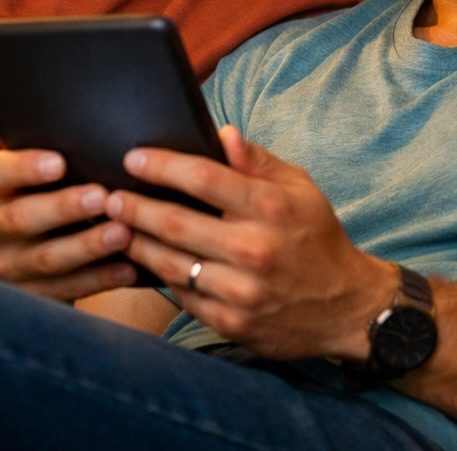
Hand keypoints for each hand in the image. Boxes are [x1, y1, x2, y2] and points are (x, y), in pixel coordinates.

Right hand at [0, 148, 136, 299]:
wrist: (14, 248)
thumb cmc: (43, 194)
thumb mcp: (38, 174)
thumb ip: (63, 158)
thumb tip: (108, 139)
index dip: (27, 168)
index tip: (60, 163)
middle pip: (22, 218)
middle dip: (65, 207)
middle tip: (102, 196)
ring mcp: (8, 264)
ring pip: (46, 258)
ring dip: (88, 246)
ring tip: (123, 233)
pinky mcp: (28, 294)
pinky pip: (64, 289)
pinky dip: (99, 279)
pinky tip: (128, 267)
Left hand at [107, 125, 395, 360]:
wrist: (347, 307)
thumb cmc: (318, 237)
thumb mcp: (300, 188)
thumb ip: (257, 161)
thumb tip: (222, 133)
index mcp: (271, 208)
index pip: (204, 178)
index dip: (162, 165)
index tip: (133, 158)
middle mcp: (254, 249)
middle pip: (175, 223)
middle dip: (134, 206)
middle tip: (108, 195)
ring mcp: (241, 291)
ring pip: (171, 263)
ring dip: (136, 242)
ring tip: (115, 226)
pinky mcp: (232, 322)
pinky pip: (182, 296)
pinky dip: (159, 276)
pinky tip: (143, 260)